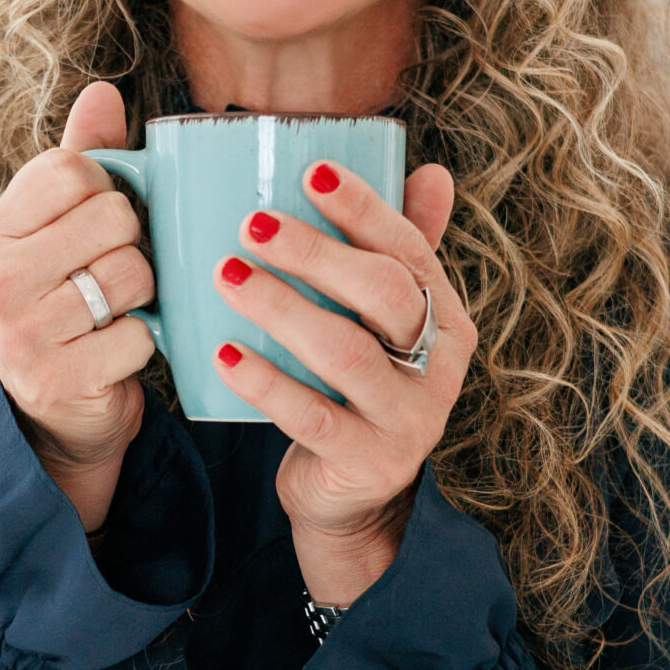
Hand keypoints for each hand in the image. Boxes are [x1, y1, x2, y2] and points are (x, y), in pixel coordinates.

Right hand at [0, 81, 156, 531]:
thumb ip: (83, 160)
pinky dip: (142, 345)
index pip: (72, 169)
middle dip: (133, 247)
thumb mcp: (65, 230)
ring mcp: (18, 330)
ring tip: (115, 312)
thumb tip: (103, 91)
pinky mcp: (53, 378)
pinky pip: (136, 335)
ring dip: (142, 297)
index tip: (98, 227)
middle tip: (112, 277)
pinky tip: (115, 352)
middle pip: (113, 218)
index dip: (108, 193)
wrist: (57, 413)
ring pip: (130, 274)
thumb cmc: (67, 304)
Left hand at [208, 157, 474, 605]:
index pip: (411, 249)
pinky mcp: (370, 462)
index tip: (311, 172)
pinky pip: (312, 417)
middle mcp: (440, 365)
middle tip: (251, 223)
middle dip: (316, 252)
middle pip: (383, 293)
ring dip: (282, 308)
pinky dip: (265, 382)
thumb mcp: (381, 326)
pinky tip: (223, 353)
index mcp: (445, 316)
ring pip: (346, 352)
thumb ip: (397, 254)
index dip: (364, 208)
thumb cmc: (355, 391)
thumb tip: (431, 171)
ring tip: (226, 275)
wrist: (353, 499)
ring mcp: (410, 417)